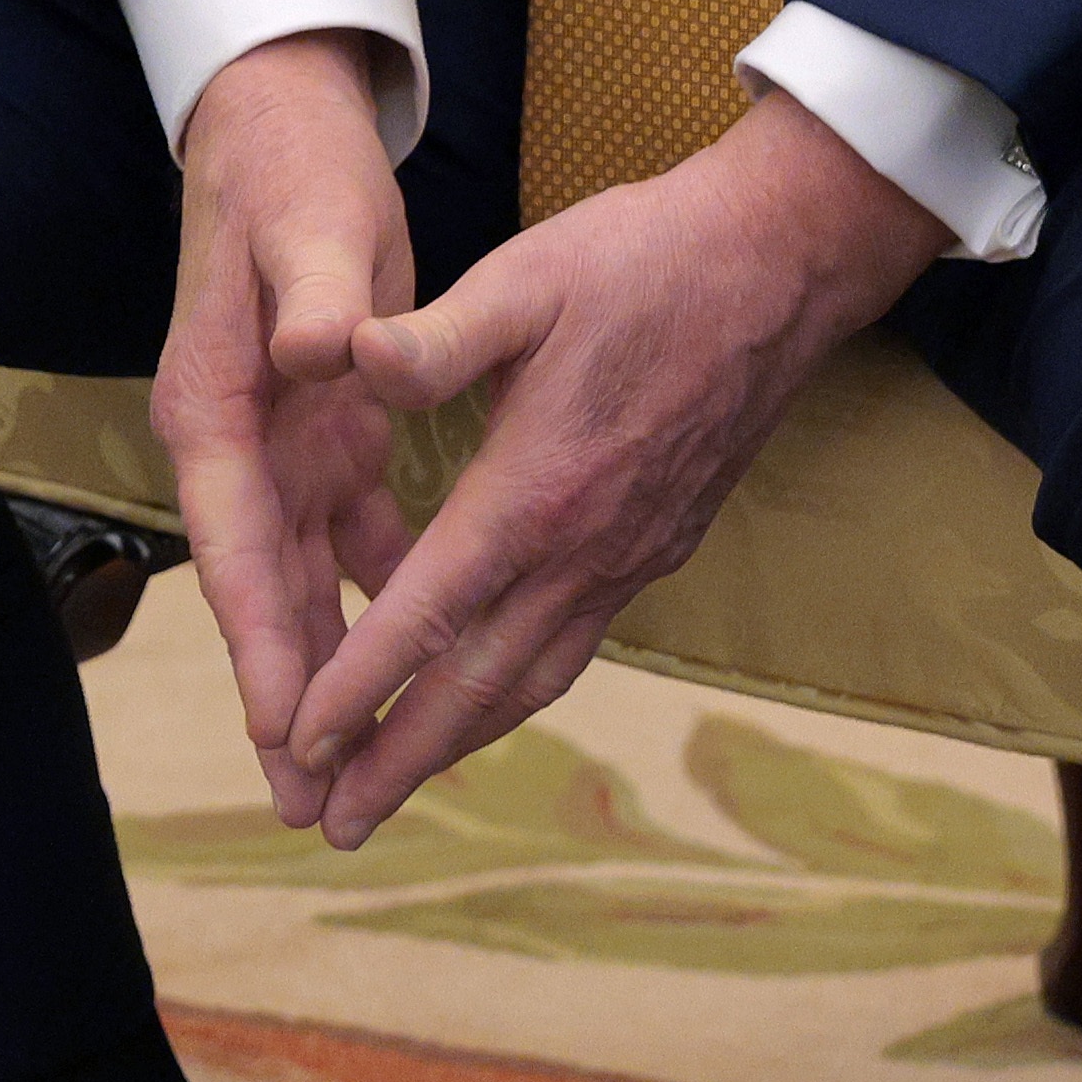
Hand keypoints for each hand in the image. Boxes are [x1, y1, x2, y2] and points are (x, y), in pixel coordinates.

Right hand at [157, 35, 421, 833]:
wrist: (281, 124)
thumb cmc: (290, 171)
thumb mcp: (308, 222)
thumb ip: (316, 292)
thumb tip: (319, 350)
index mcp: (215, 406)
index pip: (236, 548)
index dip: (264, 644)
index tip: (292, 728)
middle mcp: (235, 442)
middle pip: (260, 594)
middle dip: (287, 700)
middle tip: (313, 805)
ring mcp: (277, 443)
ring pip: (301, 582)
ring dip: (327, 671)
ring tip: (350, 771)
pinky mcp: (323, 431)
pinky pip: (349, 539)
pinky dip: (374, 598)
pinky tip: (409, 655)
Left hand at [276, 89, 936, 848]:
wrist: (781, 266)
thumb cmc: (644, 259)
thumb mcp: (525, 276)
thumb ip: (432, 336)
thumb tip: (342, 358)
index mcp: (536, 490)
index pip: (427, 613)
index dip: (359, 683)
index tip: (299, 739)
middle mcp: (585, 547)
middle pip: (480, 684)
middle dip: (403, 758)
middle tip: (336, 822)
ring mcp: (629, 556)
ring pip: (534, 678)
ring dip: (460, 741)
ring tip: (396, 787)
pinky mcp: (656, 545)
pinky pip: (574, 645)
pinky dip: (516, 690)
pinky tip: (484, 696)